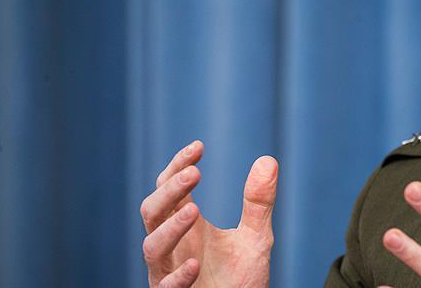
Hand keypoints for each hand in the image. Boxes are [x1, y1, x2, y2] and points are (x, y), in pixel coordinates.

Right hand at [140, 141, 278, 287]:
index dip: (177, 166)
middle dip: (169, 191)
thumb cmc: (239, 279)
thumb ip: (258, 203)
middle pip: (152, 211)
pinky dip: (177, 276)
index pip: (169, 189)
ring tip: (194, 210)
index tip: (198, 147)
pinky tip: (193, 264)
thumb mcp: (256, 237)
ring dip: (171, 227)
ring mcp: (169, 273)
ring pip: (152, 247)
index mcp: (185, 225)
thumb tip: (268, 160)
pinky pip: (166, 287)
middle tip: (195, 173)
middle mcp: (172, 246)